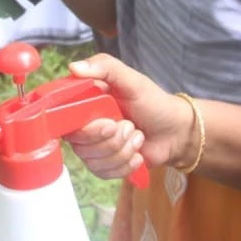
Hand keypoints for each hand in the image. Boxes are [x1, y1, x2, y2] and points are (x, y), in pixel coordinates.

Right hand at [66, 54, 197, 179]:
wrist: (175, 131)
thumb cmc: (153, 102)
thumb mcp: (132, 80)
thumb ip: (105, 67)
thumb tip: (74, 67)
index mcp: (86, 104)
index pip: (65, 120)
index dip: (86, 128)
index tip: (109, 124)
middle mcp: (84, 127)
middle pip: (80, 145)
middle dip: (112, 139)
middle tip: (131, 126)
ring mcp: (93, 148)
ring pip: (93, 161)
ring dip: (123, 151)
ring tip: (137, 137)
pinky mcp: (104, 166)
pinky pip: (104, 173)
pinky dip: (125, 165)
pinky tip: (137, 154)